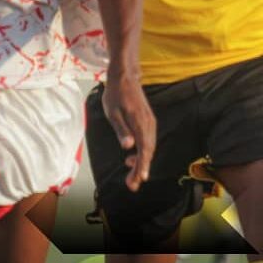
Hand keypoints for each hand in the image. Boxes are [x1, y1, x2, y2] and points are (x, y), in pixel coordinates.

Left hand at [102, 71, 156, 191]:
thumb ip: (121, 130)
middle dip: (141, 170)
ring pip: (149, 148)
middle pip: (148, 152)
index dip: (142, 166)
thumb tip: (128, 147)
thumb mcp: (113, 112)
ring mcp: (149, 123)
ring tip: (131, 178)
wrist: (124, 77)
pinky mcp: (147, 121)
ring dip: (141, 164)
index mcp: (140, 123)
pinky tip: (131, 159)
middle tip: (131, 185)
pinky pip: (147, 141)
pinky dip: (142, 153)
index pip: (144, 149)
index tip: (140, 179)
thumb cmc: (116, 94)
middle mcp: (148, 124)